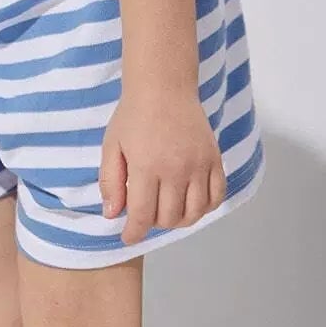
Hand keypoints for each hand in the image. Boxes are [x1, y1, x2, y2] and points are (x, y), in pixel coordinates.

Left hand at [99, 85, 227, 246]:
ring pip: (194, 213)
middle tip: (144, 214)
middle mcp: (176, 169)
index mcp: (147, 166)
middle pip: (169, 218)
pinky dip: (204, 208)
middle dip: (153, 224)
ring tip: (165, 211)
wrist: (164, 88)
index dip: (133, 232)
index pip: (142, 214)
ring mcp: (199, 165)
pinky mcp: (215, 160)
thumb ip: (111, 182)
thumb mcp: (111, 147)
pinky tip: (190, 203)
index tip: (128, 237)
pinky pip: (217, 197)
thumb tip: (112, 214)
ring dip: (178, 220)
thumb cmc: (133, 116)